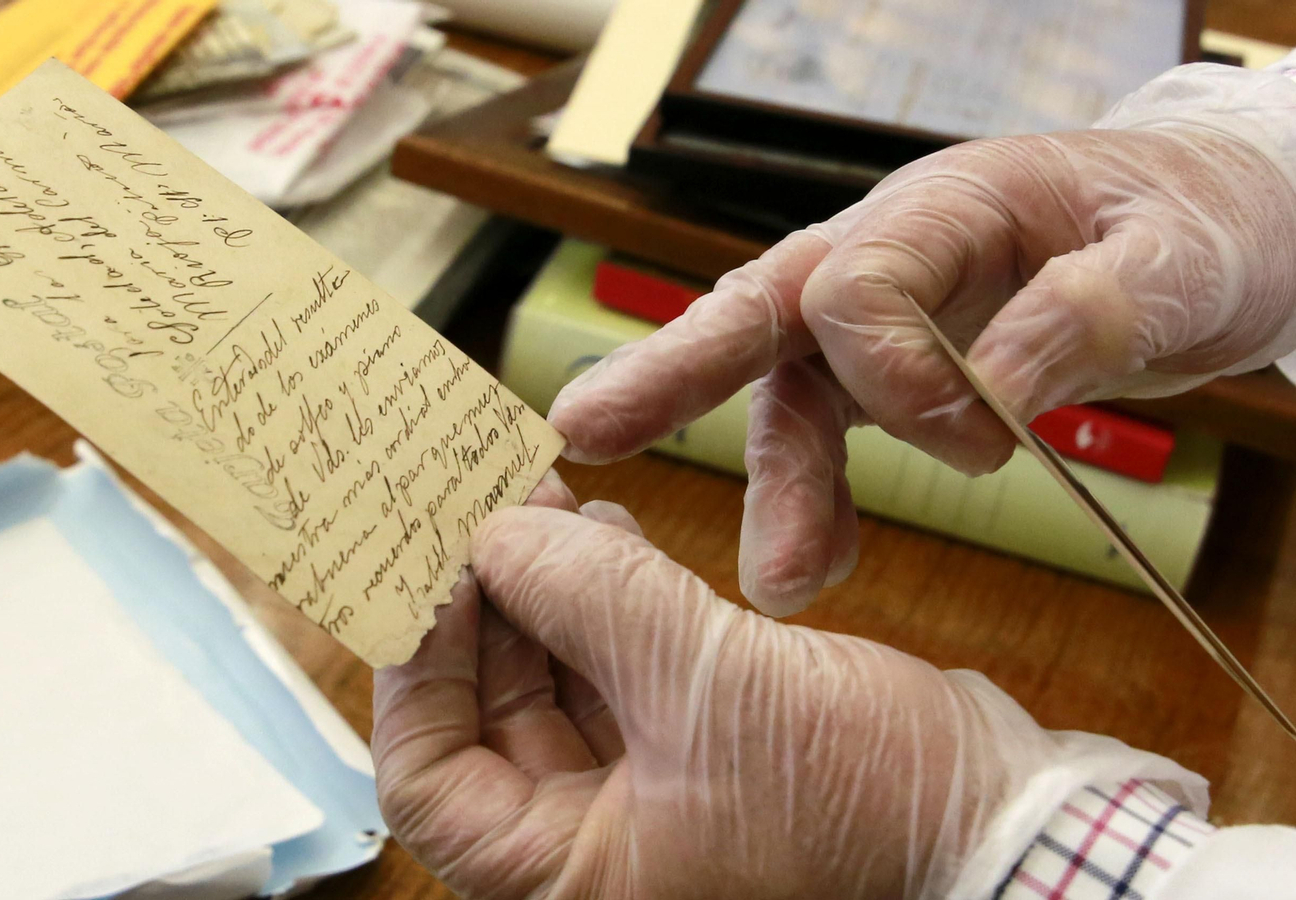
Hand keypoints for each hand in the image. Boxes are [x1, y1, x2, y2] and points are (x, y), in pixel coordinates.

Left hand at [373, 495, 1080, 899]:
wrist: (1011, 821)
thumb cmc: (873, 804)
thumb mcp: (709, 682)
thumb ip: (588, 594)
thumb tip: (500, 530)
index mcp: (570, 879)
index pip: (427, 776)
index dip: (416, 662)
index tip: (433, 563)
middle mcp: (597, 853)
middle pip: (487, 719)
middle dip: (486, 604)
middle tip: (485, 504)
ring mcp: (649, 805)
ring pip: (554, 689)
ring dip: (545, 592)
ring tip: (548, 501)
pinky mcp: (701, 755)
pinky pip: (620, 677)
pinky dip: (605, 606)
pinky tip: (608, 532)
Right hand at [547, 63, 1295, 613]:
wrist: (1210, 232)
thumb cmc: (1195, 223)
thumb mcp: (1176, 257)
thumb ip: (1090, 310)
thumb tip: (999, 391)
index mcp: (944, 205)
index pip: (855, 282)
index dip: (894, 371)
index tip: (984, 436)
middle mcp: (885, 255)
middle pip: (756, 312)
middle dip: (670, 374)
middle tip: (585, 431)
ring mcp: (875, 319)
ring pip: (784, 396)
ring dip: (774, 489)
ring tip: (780, 583)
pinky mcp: (885, 373)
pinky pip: (825, 436)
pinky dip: (818, 504)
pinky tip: (817, 568)